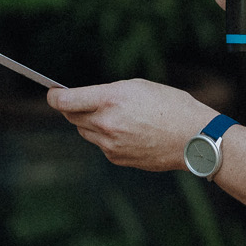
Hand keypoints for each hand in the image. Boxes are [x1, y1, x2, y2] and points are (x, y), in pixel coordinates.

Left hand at [47, 79, 211, 172]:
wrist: (193, 139)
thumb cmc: (170, 105)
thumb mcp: (137, 86)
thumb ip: (106, 92)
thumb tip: (85, 99)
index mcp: (110, 100)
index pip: (65, 101)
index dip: (54, 96)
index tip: (52, 93)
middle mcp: (106, 124)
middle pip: (72, 116)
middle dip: (74, 107)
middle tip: (84, 101)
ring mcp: (110, 145)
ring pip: (85, 131)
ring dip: (90, 122)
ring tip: (117, 115)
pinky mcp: (117, 158)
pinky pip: (101, 145)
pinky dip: (106, 137)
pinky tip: (128, 131)